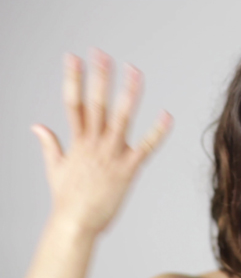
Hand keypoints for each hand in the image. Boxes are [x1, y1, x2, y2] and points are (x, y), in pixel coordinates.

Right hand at [31, 48, 172, 234]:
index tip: (73, 57)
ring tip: (134, 71)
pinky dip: (157, 132)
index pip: (73, 103)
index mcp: (77, 142)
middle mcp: (93, 144)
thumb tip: (37, 126)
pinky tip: (167, 115)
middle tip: (102, 53)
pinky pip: (145, 147)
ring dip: (128, 94)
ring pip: (120, 118)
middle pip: (95, 104)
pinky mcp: (128, 169)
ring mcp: (111, 155)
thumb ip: (49, 144)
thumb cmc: (67, 199)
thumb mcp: (54, 169)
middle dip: (99, 77)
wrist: (76, 225)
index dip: (73, 78)